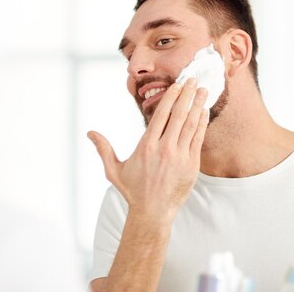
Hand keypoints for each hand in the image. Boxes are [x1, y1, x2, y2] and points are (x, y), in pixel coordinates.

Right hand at [88, 79, 208, 221]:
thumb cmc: (133, 190)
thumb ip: (103, 149)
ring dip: (198, 105)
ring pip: (191, 124)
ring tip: (203, 90)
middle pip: (178, 114)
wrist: (152, 212)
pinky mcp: (191, 165)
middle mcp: (164, 148)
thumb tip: (90, 133)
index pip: (161, 114)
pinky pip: (198, 138)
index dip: (171, 97)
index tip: (177, 85)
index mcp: (146, 145)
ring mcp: (180, 156)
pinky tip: (204, 112)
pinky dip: (202, 123)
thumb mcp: (113, 170)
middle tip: (193, 80)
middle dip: (187, 95)